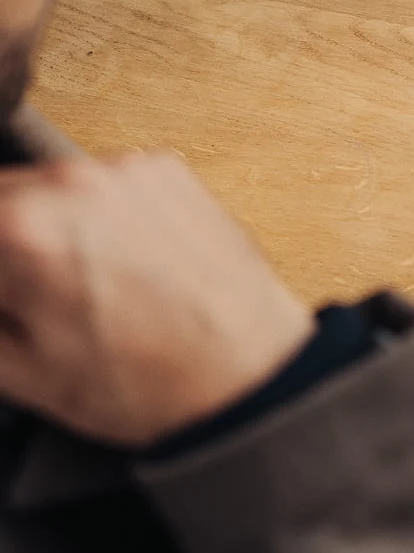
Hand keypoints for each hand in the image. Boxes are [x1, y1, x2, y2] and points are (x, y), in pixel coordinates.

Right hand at [0, 150, 314, 445]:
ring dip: (44, 223)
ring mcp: (128, 170)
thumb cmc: (151, 382)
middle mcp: (76, 182)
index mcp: (24, 228)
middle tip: (29, 295)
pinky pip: (105, 181)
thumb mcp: (22, 369)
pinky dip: (97, 212)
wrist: (249, 372)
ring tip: (81, 284)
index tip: (2, 292)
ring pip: (48, 185)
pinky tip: (120, 262)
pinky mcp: (168, 170)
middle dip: (3, 243)